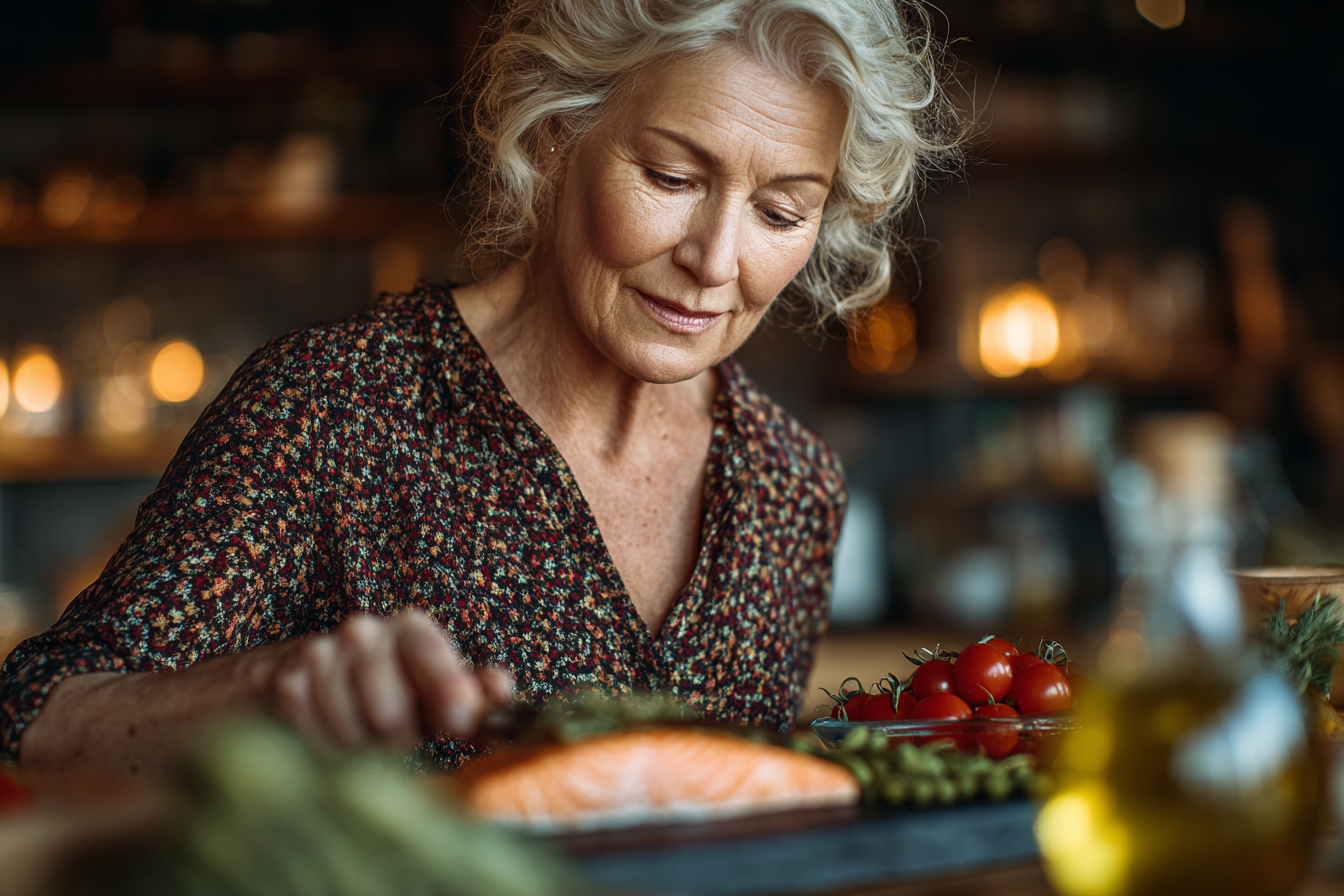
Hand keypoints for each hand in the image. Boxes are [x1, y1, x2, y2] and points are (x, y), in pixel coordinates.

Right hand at [264, 611, 512, 750]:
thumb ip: (472, 692)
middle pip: (390, 711)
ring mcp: (321, 655)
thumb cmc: (387, 686)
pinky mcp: (286, 683)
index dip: (447, 688)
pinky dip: (327, 749)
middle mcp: (364, 633)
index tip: (460, 720)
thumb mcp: (434, 688)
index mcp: (410, 629)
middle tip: (396, 734)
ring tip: (362, 732)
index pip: (429, 653)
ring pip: (353, 732)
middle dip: (398, 739)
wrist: (304, 675)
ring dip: (361, 747)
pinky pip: (316, 739)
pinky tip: (330, 732)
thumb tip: (500, 691)